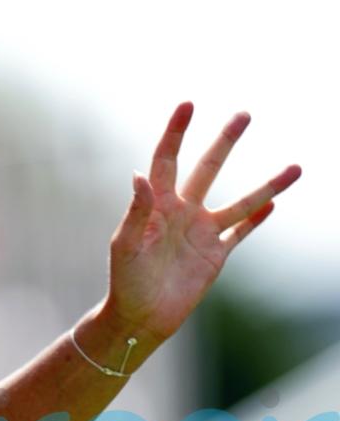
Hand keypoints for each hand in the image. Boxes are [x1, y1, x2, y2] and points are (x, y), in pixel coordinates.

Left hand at [105, 102, 300, 341]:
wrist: (140, 315)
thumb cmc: (125, 279)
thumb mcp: (126, 244)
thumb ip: (137, 210)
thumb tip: (138, 174)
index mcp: (157, 204)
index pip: (166, 159)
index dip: (176, 132)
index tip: (188, 105)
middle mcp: (182, 211)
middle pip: (207, 168)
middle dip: (225, 142)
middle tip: (244, 114)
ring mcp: (201, 232)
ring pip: (240, 201)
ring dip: (267, 185)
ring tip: (295, 167)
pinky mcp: (215, 255)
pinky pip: (241, 232)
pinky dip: (257, 220)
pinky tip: (275, 204)